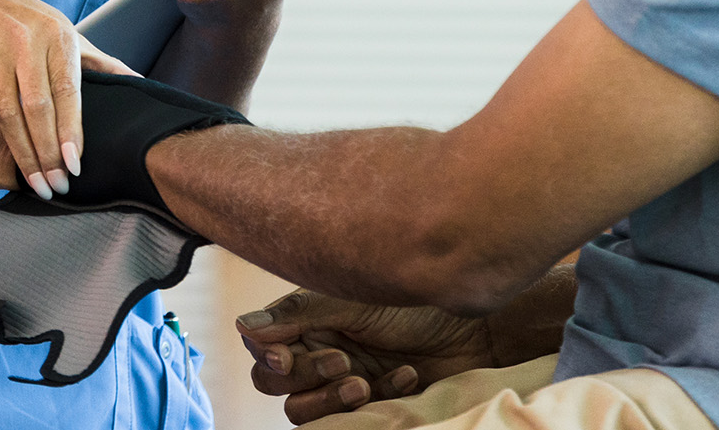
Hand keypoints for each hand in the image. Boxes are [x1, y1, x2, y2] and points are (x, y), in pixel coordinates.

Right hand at [0, 0, 136, 201]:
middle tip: (55, 186)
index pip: (68, 93)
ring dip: (20, 151)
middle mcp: (28, 42)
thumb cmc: (27, 25)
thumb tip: (140, 82)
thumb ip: (99, 62)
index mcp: (58, 38)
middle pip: (39, 107)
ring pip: (9, 110)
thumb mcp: (64, 34)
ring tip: (32, 183)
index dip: (71, 131)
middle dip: (48, 151)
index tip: (75, 166)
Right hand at [237, 289, 493, 423]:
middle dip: (305, 378)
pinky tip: (407, 376)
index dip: (270, 358)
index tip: (289, 357)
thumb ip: (298, 313)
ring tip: (363, 382)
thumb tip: (242, 326)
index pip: (264, 350)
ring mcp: (344, 380)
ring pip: (304, 410)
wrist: (477, 327)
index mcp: (310, 318)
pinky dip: (376, 401)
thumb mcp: (353, 300)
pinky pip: (349, 421)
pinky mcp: (373, 407)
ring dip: (329, 400)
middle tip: (342, 362)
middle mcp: (320, 349)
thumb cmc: (415, 301)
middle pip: (276, 385)